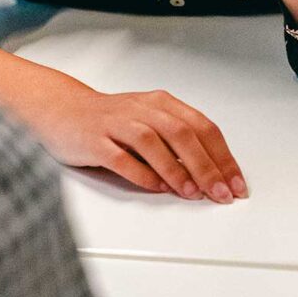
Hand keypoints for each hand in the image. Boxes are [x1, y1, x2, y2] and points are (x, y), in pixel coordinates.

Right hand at [27, 76, 247, 202]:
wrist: (62, 109)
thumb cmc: (111, 120)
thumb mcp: (151, 122)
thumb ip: (179, 142)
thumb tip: (212, 172)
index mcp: (161, 103)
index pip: (202, 127)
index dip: (223, 157)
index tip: (235, 183)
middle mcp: (141, 110)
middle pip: (182, 134)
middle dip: (206, 167)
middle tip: (220, 192)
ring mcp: (116, 124)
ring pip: (153, 143)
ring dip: (176, 170)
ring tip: (192, 192)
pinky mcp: (94, 141)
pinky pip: (121, 158)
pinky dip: (141, 174)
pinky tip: (156, 188)